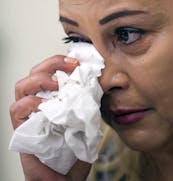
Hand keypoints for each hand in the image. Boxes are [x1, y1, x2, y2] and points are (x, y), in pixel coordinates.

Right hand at [10, 55, 90, 180]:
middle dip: (51, 64)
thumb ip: (87, 104)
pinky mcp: (22, 129)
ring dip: (39, 79)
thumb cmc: (75, 150)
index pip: (49, 73)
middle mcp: (38, 104)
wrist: (66, 177)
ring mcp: (29, 116)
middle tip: (70, 66)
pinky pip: (17, 109)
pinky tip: (46, 105)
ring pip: (21, 86)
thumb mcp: (86, 121)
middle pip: (34, 73)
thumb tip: (94, 84)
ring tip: (57, 83)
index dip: (60, 63)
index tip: (76, 63)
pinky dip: (30, 102)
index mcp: (52, 100)